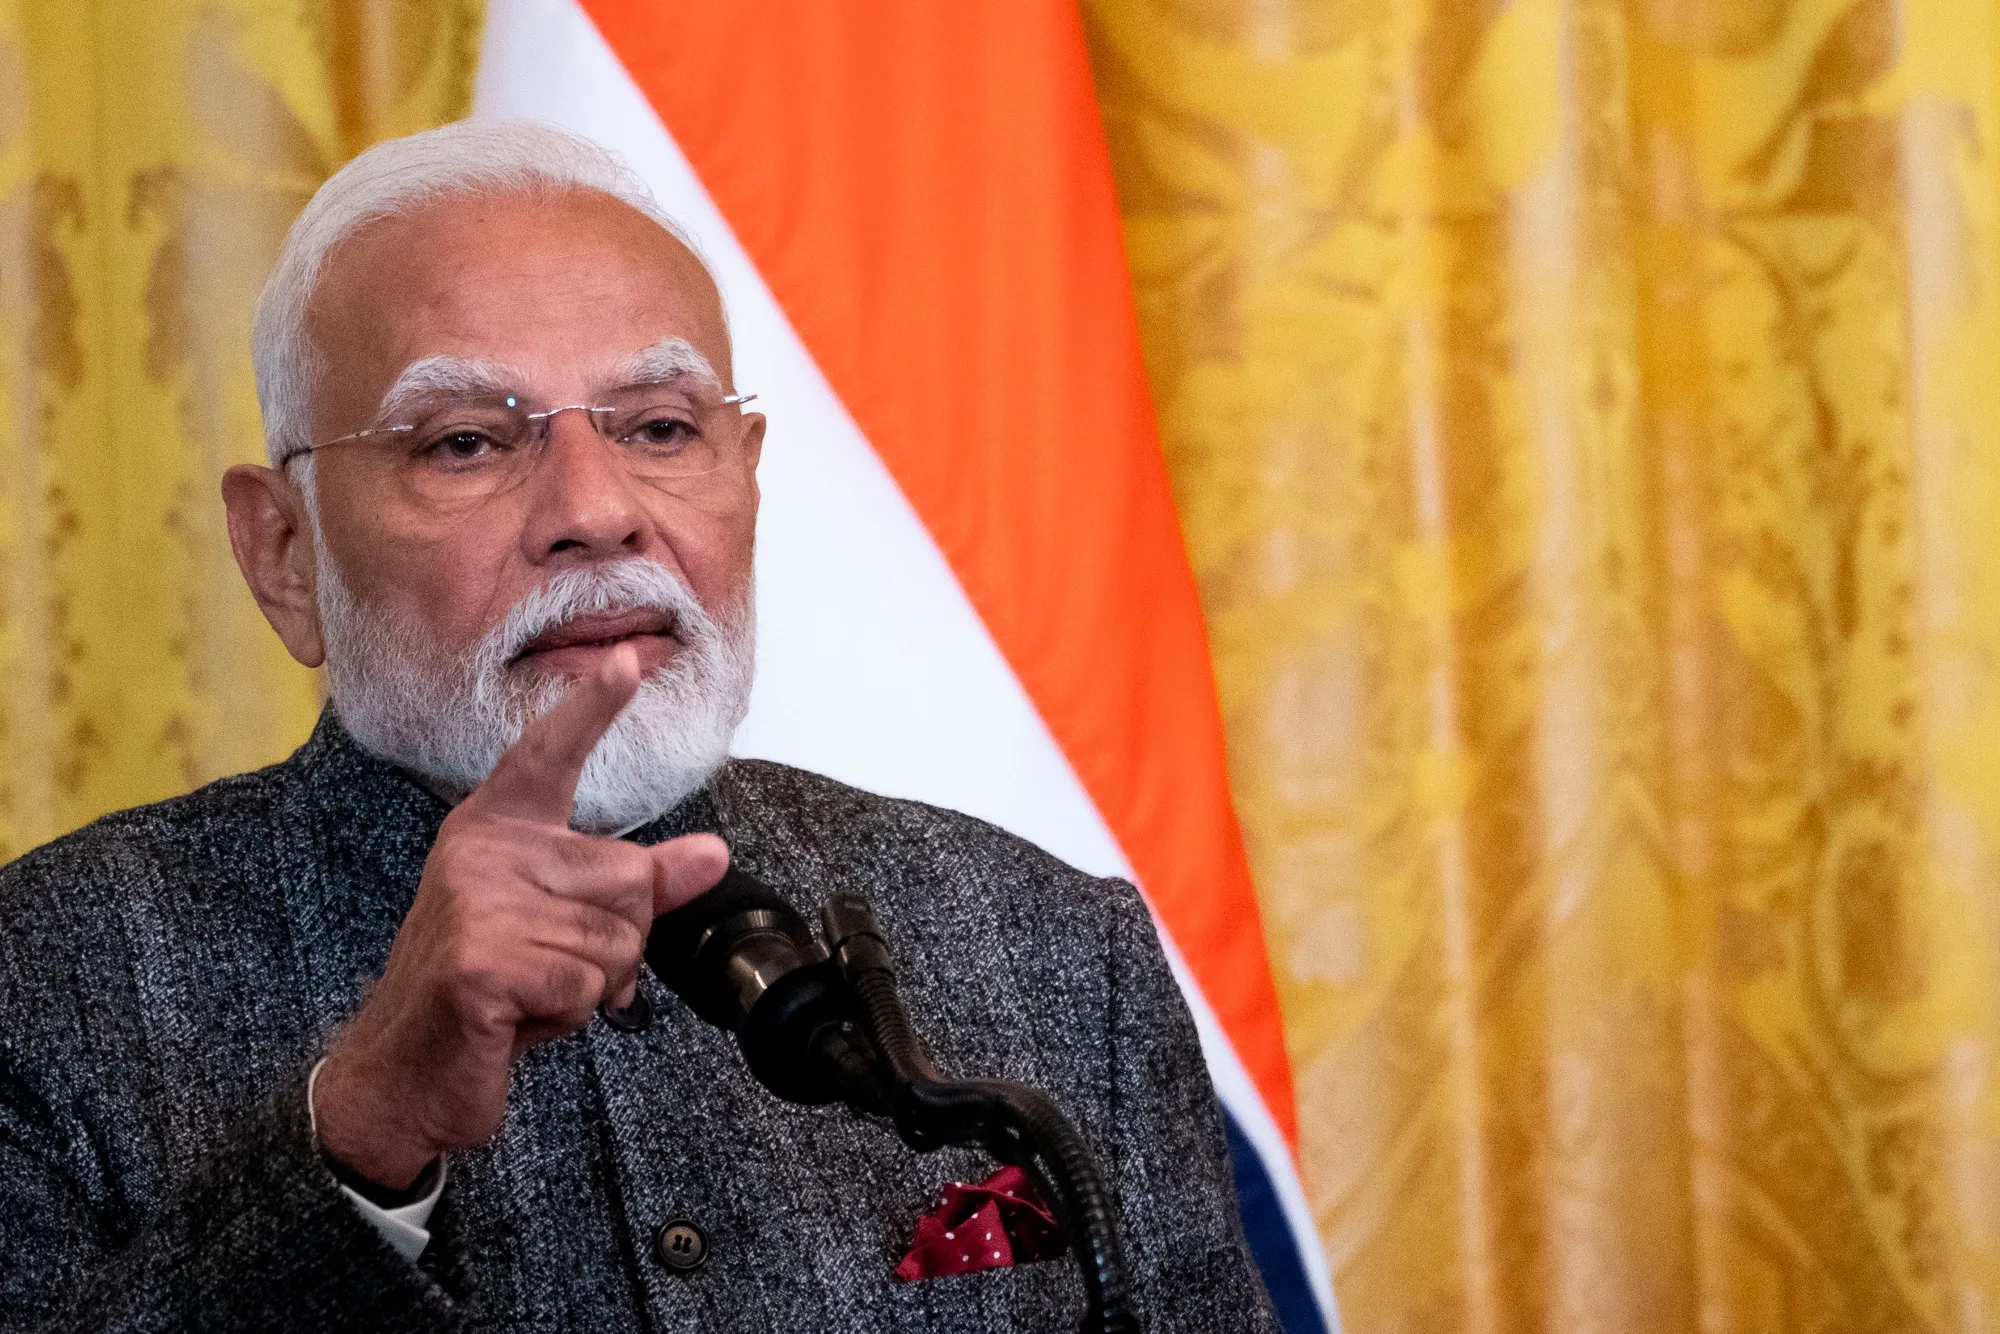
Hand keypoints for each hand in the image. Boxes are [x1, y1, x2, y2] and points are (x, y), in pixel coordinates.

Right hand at [312, 644, 728, 1188]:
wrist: (406, 1073)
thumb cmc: (487, 991)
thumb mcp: (565, 927)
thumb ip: (638, 886)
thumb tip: (713, 853)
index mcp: (498, 830)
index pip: (549, 754)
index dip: (590, 707)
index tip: (626, 658)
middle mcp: (482, 852)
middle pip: (629, 880)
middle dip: (614, 945)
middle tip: (549, 969)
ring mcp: (475, 904)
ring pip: (616, 941)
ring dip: (590, 988)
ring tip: (529, 993)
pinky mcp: (479, 962)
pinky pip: (586, 986)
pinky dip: (568, 1017)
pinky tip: (516, 1019)